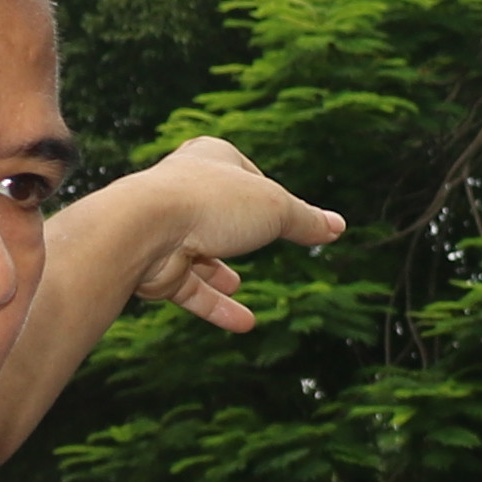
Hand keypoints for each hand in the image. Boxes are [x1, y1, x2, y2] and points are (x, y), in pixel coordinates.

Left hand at [59, 134, 339, 337]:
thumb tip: (338, 226)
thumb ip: (307, 221)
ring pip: (199, 254)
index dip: (268, 192)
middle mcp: (184, 189)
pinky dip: (216, 306)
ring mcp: (168, 229)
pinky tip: (244, 323)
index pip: (246, 173)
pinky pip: (191, 289)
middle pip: (219, 213)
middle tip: (256, 242)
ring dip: (217, 273)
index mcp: (211, 158)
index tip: (288, 213)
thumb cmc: (208, 203)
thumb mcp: (276, 208)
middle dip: (236, 231)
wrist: (143, 230)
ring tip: (237, 285)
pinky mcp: (158, 267)